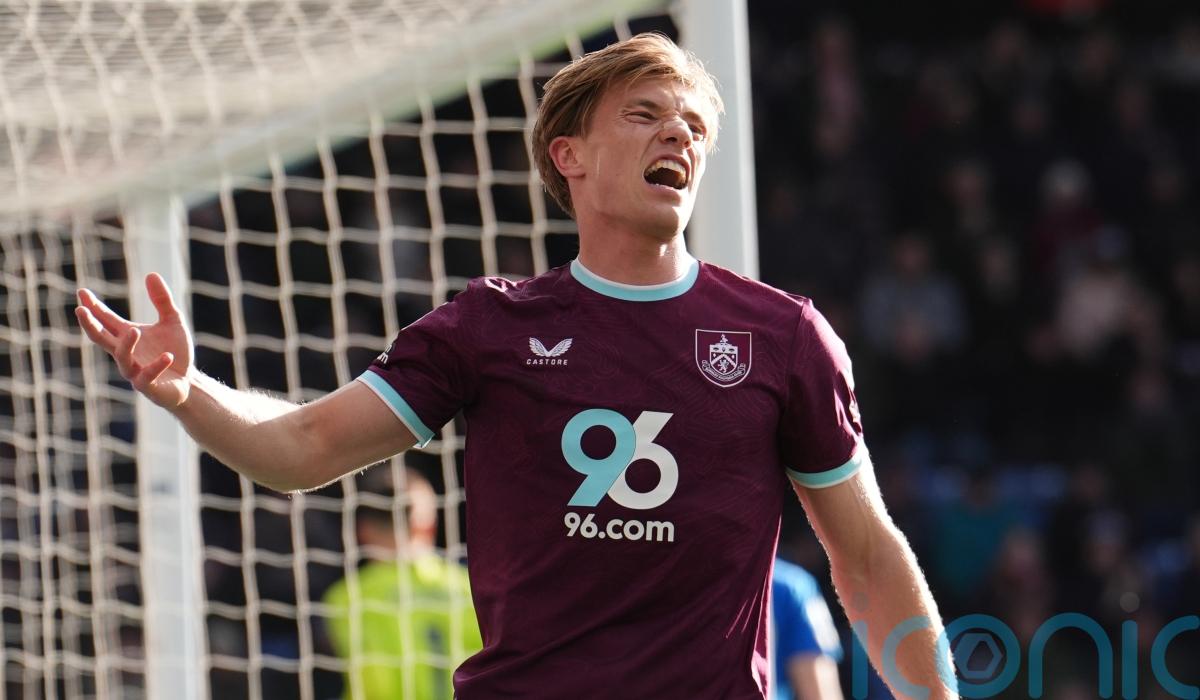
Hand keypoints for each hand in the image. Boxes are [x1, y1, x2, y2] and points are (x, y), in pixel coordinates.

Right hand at [76, 273, 194, 408]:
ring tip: (135, 330)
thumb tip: (151, 273)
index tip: (82, 292)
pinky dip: (157, 365)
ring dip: (127, 344)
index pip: (105, 320)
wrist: (188, 382)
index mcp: (127, 335)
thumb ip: (162, 300)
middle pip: (101, 338)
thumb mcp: (173, 321)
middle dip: (90, 325)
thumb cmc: (176, 351)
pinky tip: (168, 355)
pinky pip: (148, 375)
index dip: (93, 307)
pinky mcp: (148, 385)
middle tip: (80, 310)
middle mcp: (126, 352)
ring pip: (122, 357)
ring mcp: (134, 370)